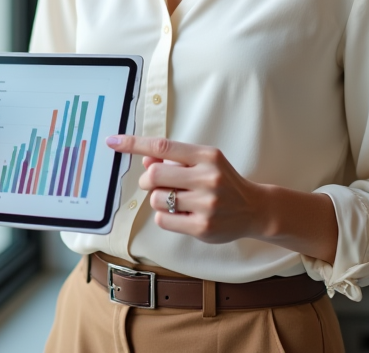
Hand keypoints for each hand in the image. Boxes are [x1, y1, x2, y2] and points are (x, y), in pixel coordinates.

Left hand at [107, 135, 266, 243]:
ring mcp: (205, 204)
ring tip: (176, 200)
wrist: (255, 208)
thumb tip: (145, 161)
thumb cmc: (223, 181)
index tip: (113, 141)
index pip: (162, 147)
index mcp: (206, 156)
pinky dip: (165, 216)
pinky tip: (181, 214)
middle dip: (147, 180)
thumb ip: (175, 160)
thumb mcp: (204, 162)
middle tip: (155, 183)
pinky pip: (164, 220)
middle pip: (153, 176)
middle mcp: (207, 178)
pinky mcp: (202, 227)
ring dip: (159, 200)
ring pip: (156, 200)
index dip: (134, 144)